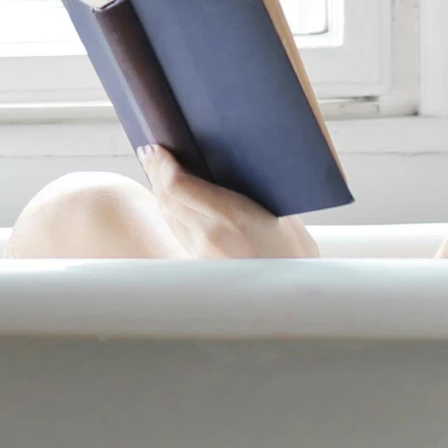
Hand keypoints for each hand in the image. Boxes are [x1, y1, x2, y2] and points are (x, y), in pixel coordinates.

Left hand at [137, 146, 320, 258]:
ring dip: (160, 190)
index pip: (178, 185)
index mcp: (232, 217)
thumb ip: (250, 193)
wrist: (293, 300)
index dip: (162, 163)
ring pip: (168, 215)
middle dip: (156, 172)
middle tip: (150, 152)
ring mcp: (201, 254)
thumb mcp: (282, 214)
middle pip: (167, 198)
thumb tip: (225, 171)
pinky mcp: (200, 266)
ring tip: (156, 170)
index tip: (158, 147)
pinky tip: (172, 201)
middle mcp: (209, 236)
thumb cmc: (296, 255)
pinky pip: (178, 232)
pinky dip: (170, 211)